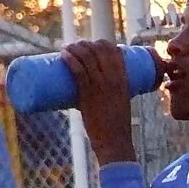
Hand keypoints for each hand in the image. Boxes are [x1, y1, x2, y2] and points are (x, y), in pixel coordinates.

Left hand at [60, 39, 136, 164]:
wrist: (115, 143)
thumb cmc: (116, 128)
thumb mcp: (120, 105)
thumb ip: (110, 96)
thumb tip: (92, 91)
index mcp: (124, 81)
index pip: (114, 51)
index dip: (102, 44)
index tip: (92, 46)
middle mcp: (113, 80)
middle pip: (99, 50)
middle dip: (86, 44)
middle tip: (76, 48)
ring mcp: (100, 86)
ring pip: (86, 57)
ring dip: (75, 48)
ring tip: (66, 49)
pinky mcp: (88, 95)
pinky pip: (78, 71)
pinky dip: (70, 59)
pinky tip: (64, 54)